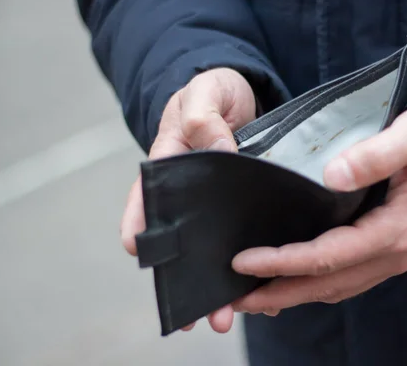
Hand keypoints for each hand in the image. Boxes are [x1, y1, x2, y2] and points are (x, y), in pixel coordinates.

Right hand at [120, 68, 255, 332]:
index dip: (141, 227)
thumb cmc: (214, 91)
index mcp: (170, 162)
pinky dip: (252, 264)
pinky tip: (266, 289)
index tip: (140, 255)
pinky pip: (244, 236)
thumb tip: (219, 151)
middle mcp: (190, 189)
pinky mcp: (245, 204)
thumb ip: (204, 118)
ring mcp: (218, 201)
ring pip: (213, 246)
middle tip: (201, 313)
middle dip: (187, 277)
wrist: (243, 95)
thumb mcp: (206, 93)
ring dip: (221, 282)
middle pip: (182, 237)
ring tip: (230, 316)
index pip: (148, 198)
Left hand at [231, 105, 406, 315]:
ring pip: (335, 288)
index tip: (243, 261)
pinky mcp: (390, 253)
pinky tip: (293, 281)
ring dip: (293, 294)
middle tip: (234, 297)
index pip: (327, 256)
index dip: (282, 261)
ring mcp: (393, 258)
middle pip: (325, 284)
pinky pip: (347, 280)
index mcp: (394, 229)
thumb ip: (376, 154)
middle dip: (277, 292)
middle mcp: (393, 254)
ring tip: (254, 294)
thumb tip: (331, 175)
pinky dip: (315, 286)